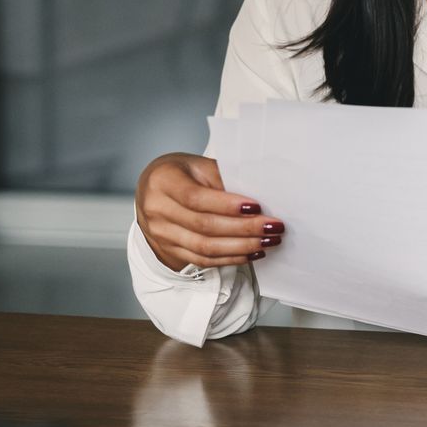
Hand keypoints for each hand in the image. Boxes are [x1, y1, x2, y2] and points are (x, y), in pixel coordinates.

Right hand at [135, 152, 283, 272]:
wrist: (153, 190)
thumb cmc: (181, 173)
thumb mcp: (198, 166)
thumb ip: (223, 179)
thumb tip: (260, 195)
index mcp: (163, 181)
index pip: (196, 198)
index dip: (227, 205)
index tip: (256, 207)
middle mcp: (157, 209)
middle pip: (204, 225)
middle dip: (244, 228)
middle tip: (273, 226)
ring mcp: (161, 234)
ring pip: (205, 247)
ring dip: (242, 247)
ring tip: (268, 241)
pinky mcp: (170, 251)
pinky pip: (203, 260)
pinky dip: (231, 258)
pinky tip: (251, 252)